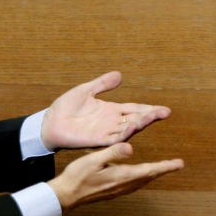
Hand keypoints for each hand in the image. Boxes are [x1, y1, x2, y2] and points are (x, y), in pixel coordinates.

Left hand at [41, 71, 170, 149]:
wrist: (50, 123)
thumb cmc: (65, 107)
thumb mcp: (85, 90)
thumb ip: (102, 84)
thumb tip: (119, 75)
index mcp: (110, 110)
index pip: (134, 109)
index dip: (148, 109)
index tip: (164, 110)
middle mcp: (111, 122)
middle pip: (135, 119)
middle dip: (150, 116)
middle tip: (165, 112)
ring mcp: (105, 131)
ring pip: (128, 128)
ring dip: (140, 123)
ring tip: (151, 116)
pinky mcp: (97, 140)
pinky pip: (114, 137)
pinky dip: (124, 133)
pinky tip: (133, 126)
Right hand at [47, 143, 183, 212]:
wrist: (67, 196)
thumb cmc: (78, 176)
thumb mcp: (94, 159)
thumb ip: (113, 153)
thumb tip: (131, 148)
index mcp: (122, 176)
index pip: (149, 170)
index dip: (166, 166)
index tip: (179, 164)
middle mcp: (123, 185)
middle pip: (149, 177)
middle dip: (163, 170)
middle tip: (176, 165)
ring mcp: (118, 191)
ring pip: (142, 182)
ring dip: (153, 175)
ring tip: (162, 169)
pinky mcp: (113, 192)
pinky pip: (134, 185)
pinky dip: (142, 178)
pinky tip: (139, 176)